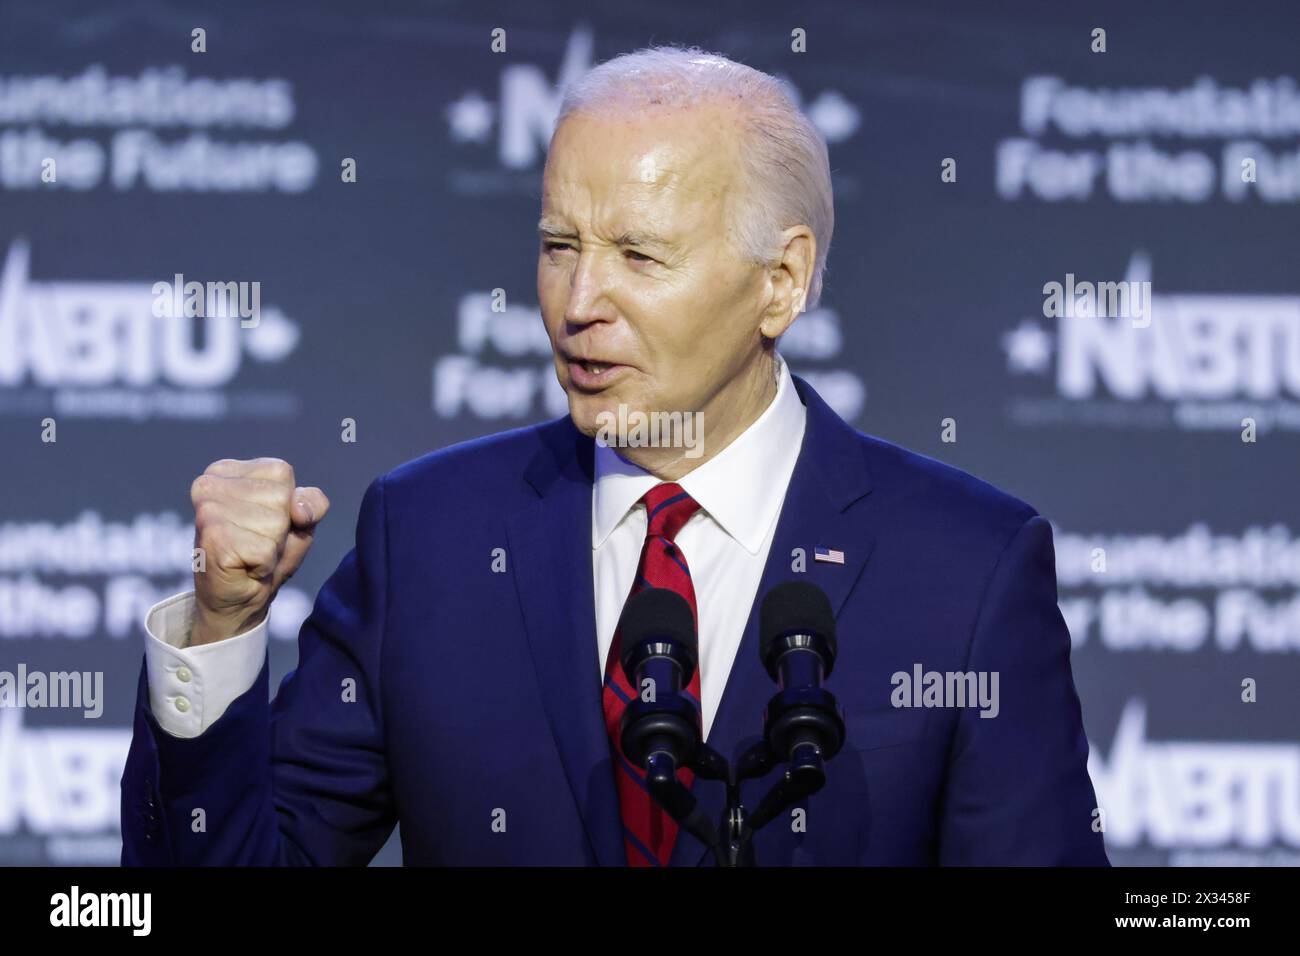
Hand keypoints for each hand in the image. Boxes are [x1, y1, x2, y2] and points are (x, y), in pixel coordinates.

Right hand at [189, 458, 328, 645]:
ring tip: (250, 554)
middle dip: (280, 527)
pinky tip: (245, 567)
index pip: (282, 472)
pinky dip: (265, 564)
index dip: (288, 504)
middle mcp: (210, 484)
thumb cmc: (266, 553)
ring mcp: (208, 510)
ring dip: (272, 547)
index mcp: (227, 470)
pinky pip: (265, 549)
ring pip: (275, 522)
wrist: (239, 598)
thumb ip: (311, 502)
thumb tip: (299, 510)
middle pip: (280, 497)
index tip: (264, 522)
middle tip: (257, 543)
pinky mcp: (212, 539)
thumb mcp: (299, 521)